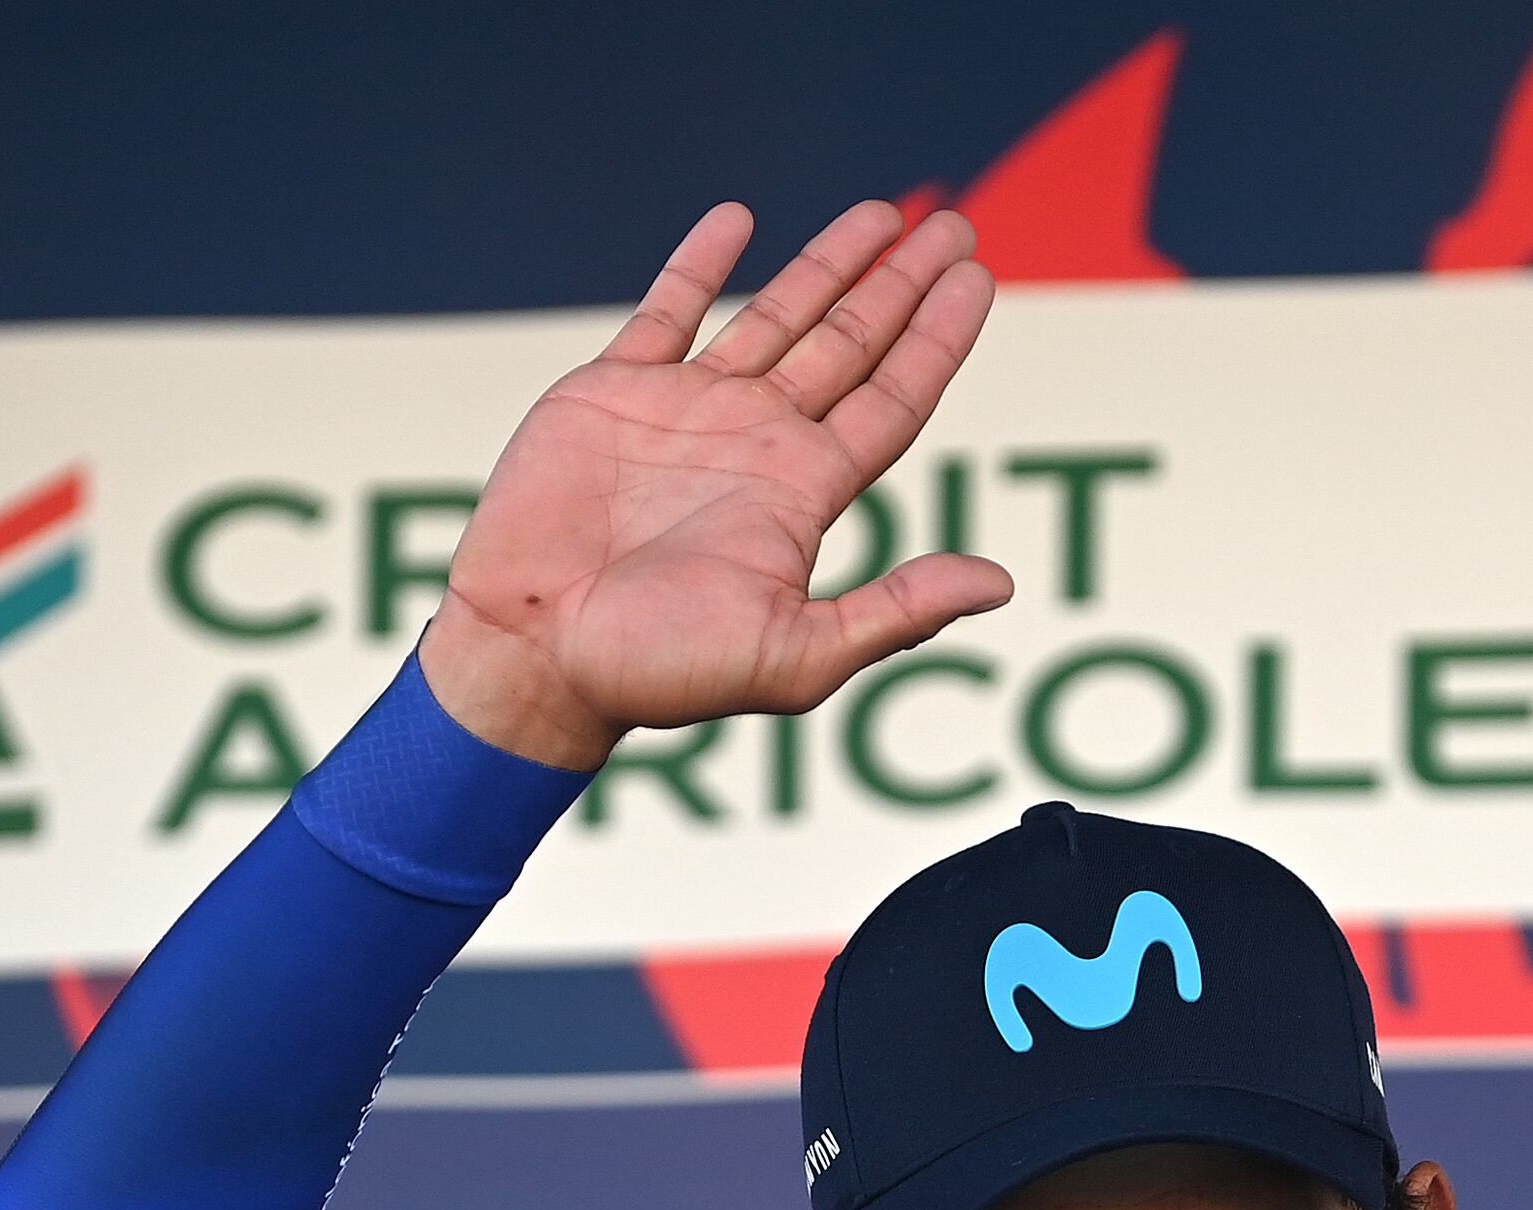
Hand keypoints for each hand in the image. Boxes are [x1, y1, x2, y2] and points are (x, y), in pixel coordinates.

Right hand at [422, 198, 1012, 768]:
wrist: (533, 654)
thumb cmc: (659, 673)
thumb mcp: (797, 655)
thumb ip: (897, 612)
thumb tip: (999, 585)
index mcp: (802, 494)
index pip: (893, 399)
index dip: (938, 340)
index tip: (978, 280)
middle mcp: (755, 442)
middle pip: (852, 342)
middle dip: (903, 284)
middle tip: (957, 228)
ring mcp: (686, 411)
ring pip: (777, 314)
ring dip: (829, 261)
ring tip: (886, 213)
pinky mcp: (612, 391)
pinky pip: (669, 309)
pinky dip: (701, 261)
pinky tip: (740, 218)